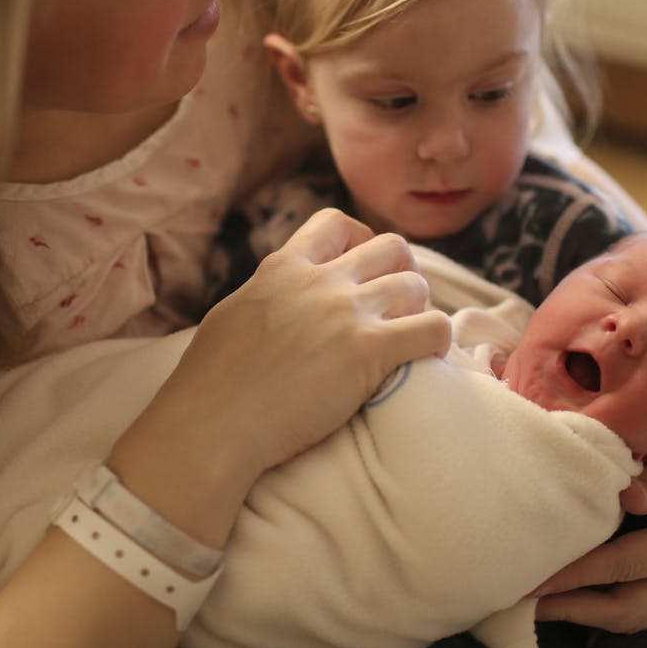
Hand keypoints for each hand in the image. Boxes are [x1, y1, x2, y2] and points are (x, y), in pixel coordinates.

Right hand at [165, 207, 451, 475]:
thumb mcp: (234, 314)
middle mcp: (320, 280)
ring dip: (418, 311)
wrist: (213, 425)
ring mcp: (346, 312)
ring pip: (416, 286)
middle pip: (391, 247)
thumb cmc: (210, 383)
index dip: (361, 242)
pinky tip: (424, 361)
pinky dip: (437, 342)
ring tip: (407, 340)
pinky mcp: (368, 351)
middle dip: (401, 274)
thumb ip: (268, 296)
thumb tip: (279, 300)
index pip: (337, 223)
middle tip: (395, 310)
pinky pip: (433, 329)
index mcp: (283, 267)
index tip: (363, 273)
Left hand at [533, 425, 646, 631]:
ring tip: (534, 605)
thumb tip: (626, 496)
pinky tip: (567, 600)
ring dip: (581, 615)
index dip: (577, 575)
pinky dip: (602, 611)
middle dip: (571, 607)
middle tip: (522, 600)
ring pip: (632, 619)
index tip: (535, 579)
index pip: (625, 565)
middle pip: (626, 609)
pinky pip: (641, 613)